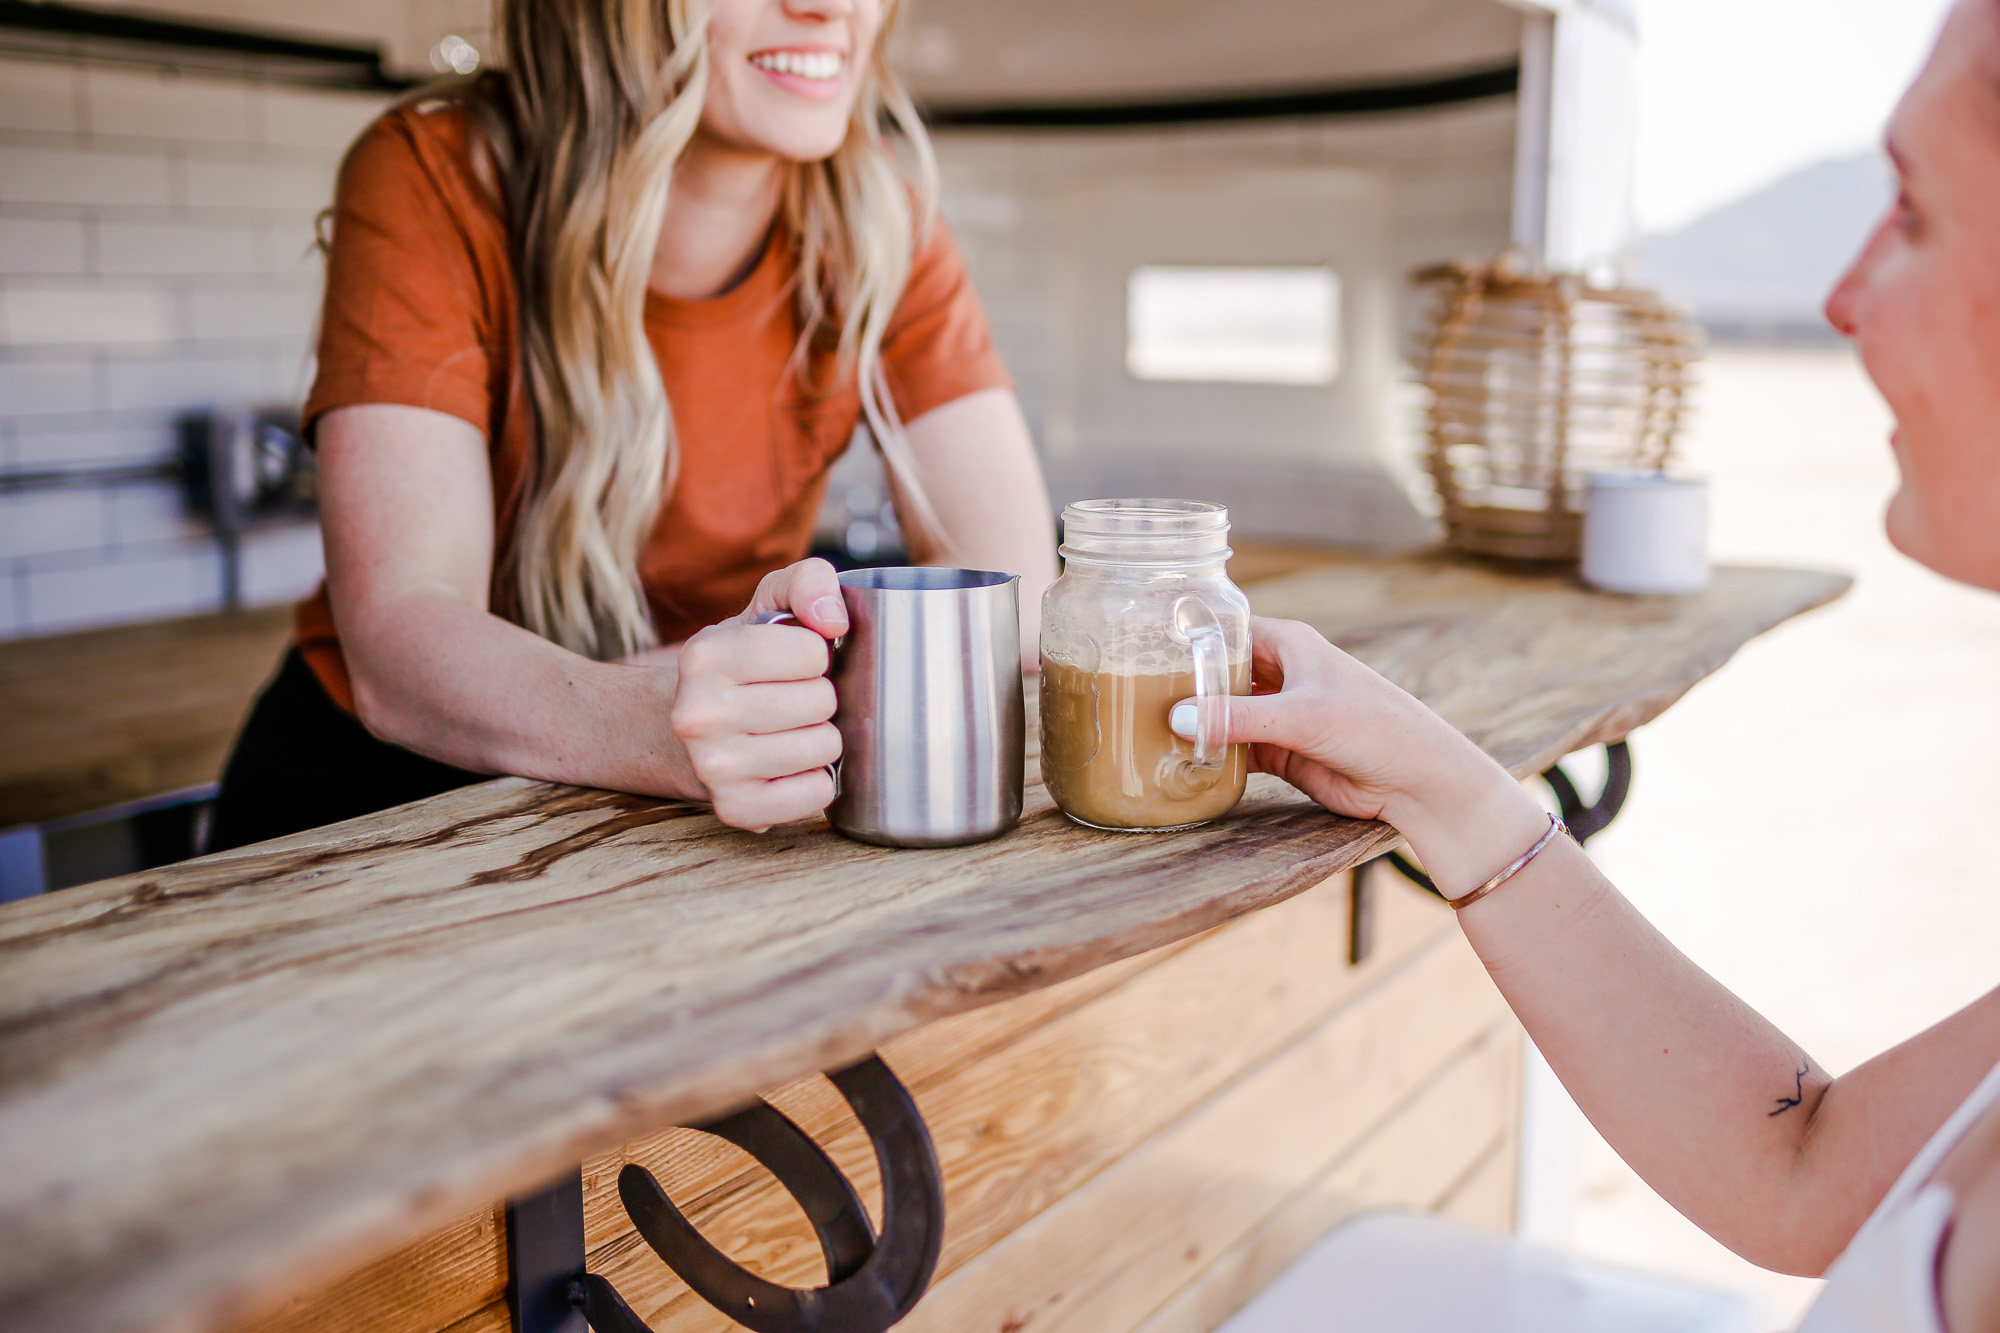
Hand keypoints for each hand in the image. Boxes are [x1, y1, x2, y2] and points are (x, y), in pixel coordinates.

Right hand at [670, 559, 848, 831]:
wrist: (696, 726)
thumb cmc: (749, 660)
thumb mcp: (770, 603)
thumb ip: (809, 582)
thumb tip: (833, 619)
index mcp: (704, 655)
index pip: (812, 651)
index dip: (817, 654)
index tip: (796, 663)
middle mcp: (697, 714)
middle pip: (822, 701)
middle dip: (821, 697)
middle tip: (795, 700)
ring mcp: (712, 767)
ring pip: (825, 748)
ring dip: (822, 738)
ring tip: (794, 730)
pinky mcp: (736, 809)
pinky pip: (818, 795)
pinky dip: (817, 780)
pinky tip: (792, 766)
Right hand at [1172, 617, 1545, 894]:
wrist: (1416, 781)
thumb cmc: (1374, 727)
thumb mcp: (1302, 716)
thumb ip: (1240, 718)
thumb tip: (1178, 717)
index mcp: (1290, 644)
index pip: (1227, 629)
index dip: (1188, 635)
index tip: (1141, 642)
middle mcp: (1282, 674)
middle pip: (1219, 672)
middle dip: (1183, 683)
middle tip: (1130, 691)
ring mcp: (1279, 715)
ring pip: (1224, 713)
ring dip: (1195, 722)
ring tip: (1144, 726)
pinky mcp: (1281, 752)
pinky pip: (1235, 749)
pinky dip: (1211, 754)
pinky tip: (1179, 759)